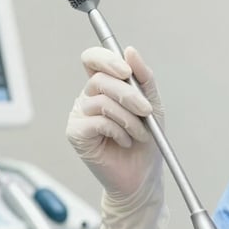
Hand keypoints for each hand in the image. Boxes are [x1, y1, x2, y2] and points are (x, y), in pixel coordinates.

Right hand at [66, 46, 168, 228]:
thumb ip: (143, 78)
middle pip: (99, 79)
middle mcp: (88, 98)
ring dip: (128, 119)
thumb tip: (130, 51)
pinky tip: (124, 142)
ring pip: (101, 101)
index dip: (106, 59)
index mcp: (104, 87)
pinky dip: (117, 131)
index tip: (126, 70)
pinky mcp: (76, 134)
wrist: (143, 177)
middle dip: (129, 94)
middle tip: (146, 111)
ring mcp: (79, 115)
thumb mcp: (152, 105)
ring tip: (139, 134)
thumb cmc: (147, 141)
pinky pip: (96, 121)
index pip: (93, 59)